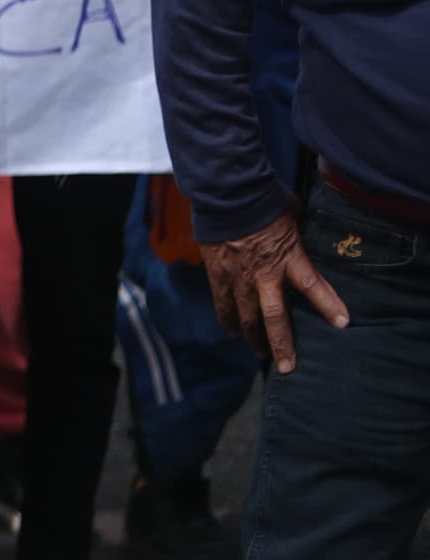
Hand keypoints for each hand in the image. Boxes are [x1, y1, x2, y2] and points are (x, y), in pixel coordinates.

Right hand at [200, 203, 349, 372]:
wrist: (225, 193)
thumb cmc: (263, 200)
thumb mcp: (291, 214)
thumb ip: (297, 230)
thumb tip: (304, 228)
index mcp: (288, 258)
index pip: (314, 286)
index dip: (328, 305)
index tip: (342, 323)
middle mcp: (264, 274)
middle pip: (274, 317)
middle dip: (281, 343)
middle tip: (287, 366)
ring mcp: (238, 276)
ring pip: (246, 316)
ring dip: (253, 337)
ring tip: (260, 353)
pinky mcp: (217, 272)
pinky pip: (222, 302)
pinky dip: (227, 318)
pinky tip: (231, 330)